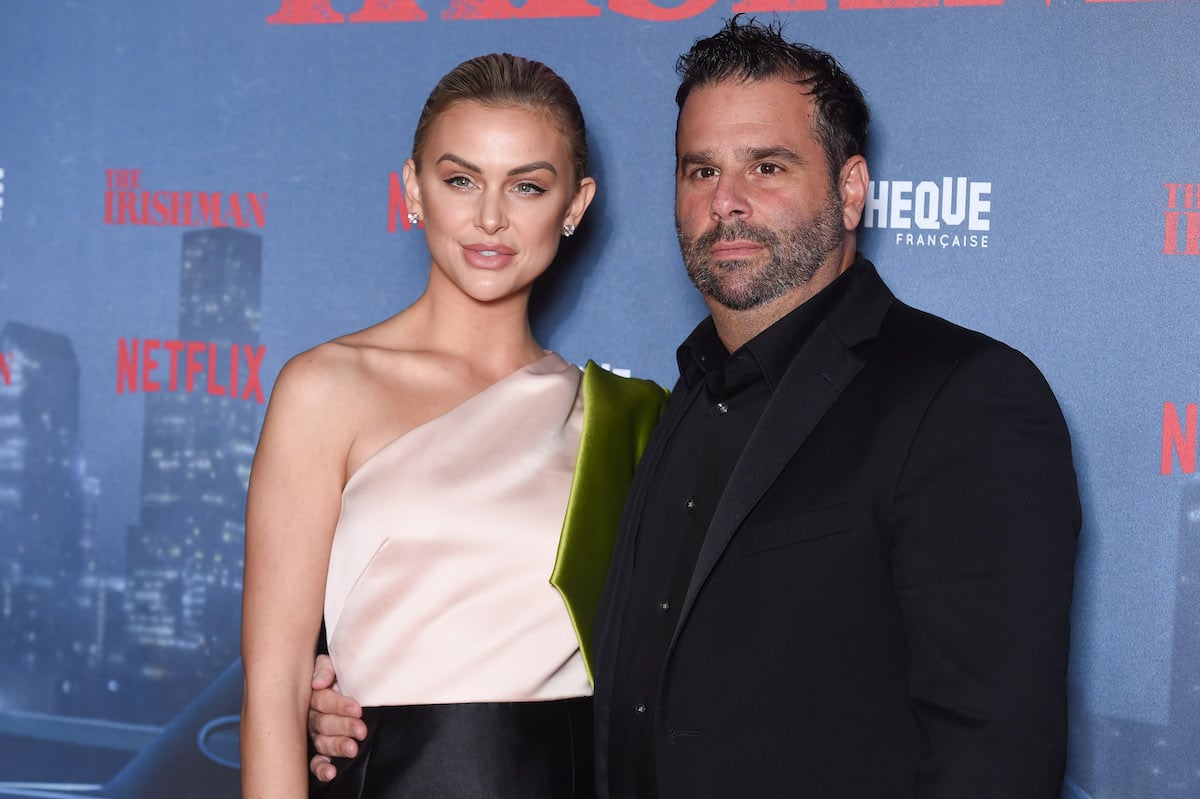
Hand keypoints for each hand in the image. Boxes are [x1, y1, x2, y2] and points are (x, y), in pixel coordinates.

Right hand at [307, 654, 366, 781]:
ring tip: (352, 749)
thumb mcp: (331, 664)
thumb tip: (318, 682)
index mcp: (314, 697)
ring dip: (337, 747)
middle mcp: (312, 717)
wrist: (336, 683)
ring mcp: (315, 735)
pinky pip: (316, 762)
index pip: (323, 701)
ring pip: (322, 742)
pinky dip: (321, 769)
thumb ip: (325, 668)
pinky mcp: (319, 751)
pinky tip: (330, 772)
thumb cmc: (335, 675)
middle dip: (344, 727)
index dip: (340, 705)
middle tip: (360, 730)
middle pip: (324, 723)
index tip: (357, 709)